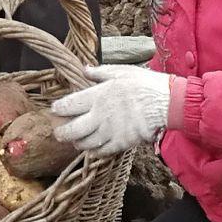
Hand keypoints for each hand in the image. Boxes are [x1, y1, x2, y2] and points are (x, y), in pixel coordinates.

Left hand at [50, 64, 171, 154]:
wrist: (166, 103)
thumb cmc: (144, 84)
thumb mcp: (121, 71)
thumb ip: (100, 72)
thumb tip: (85, 69)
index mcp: (97, 96)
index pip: (69, 105)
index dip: (58, 109)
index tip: (54, 110)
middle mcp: (99, 116)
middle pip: (72, 130)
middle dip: (61, 132)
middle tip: (58, 132)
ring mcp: (109, 132)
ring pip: (84, 144)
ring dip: (77, 143)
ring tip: (75, 141)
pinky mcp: (121, 143)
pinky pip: (102, 152)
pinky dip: (94, 152)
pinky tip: (92, 149)